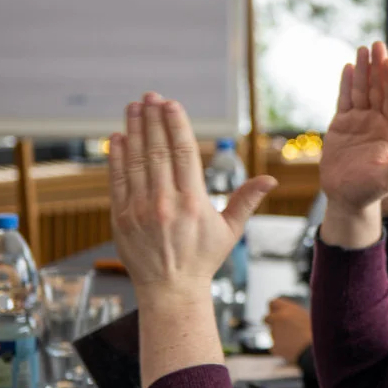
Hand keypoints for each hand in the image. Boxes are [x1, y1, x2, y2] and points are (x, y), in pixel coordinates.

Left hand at [108, 93, 276, 306]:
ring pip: (136, 160)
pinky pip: (118, 180)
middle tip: (150, 97)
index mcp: (193, 202)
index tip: (171, 104)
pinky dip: (117, 156)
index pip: (183, 153)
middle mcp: (166, 203)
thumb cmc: (203, 259)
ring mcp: (140, 209)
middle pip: (158, 150)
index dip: (176, 125)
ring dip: (134, 130)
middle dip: (153, 120)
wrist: (170, 290)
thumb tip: (270, 180)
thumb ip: (246, 200)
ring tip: (134, 107)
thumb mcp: (230, 230)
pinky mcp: (122, 217)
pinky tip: (118, 137)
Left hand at [264, 297, 312, 363]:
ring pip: (272, 334)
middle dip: (271, 323)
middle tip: (281, 328)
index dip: (274, 309)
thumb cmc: (315, 333)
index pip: (272, 303)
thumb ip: (292, 313)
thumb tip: (284, 312)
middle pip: (266, 318)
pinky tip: (293, 350)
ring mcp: (274, 333)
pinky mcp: (274, 347)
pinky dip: (281, 349)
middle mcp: (278, 319)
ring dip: (279, 336)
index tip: (276, 313)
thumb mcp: (306, 316)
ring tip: (295, 341)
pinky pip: (276, 347)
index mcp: (287, 309)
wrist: (316, 350)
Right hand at [320, 43, 387, 212]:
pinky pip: (346, 99)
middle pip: (379, 90)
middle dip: (378, 68)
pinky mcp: (343, 124)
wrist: (346, 198)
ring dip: (363, 70)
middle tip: (377, 44)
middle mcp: (378, 123)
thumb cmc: (369, 191)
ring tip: (362, 49)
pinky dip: (347, 84)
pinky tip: (349, 67)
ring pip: (362, 91)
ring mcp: (360, 122)